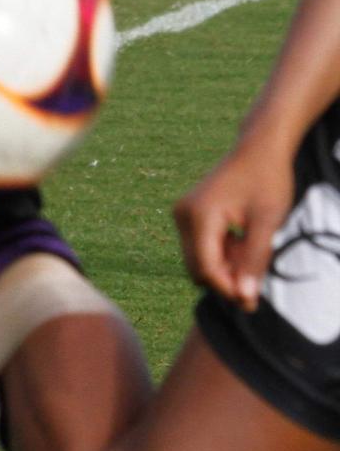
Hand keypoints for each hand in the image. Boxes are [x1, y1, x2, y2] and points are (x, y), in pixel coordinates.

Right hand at [175, 138, 295, 311]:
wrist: (257, 149)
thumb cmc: (266, 180)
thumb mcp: (268, 222)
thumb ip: (255, 259)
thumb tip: (245, 298)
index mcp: (200, 215)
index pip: (205, 268)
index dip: (227, 288)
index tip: (253, 301)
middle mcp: (183, 215)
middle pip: (197, 267)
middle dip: (225, 280)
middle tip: (258, 281)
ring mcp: (183, 214)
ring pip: (198, 260)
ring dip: (224, 267)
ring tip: (253, 253)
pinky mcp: (188, 215)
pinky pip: (199, 247)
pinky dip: (220, 255)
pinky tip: (242, 243)